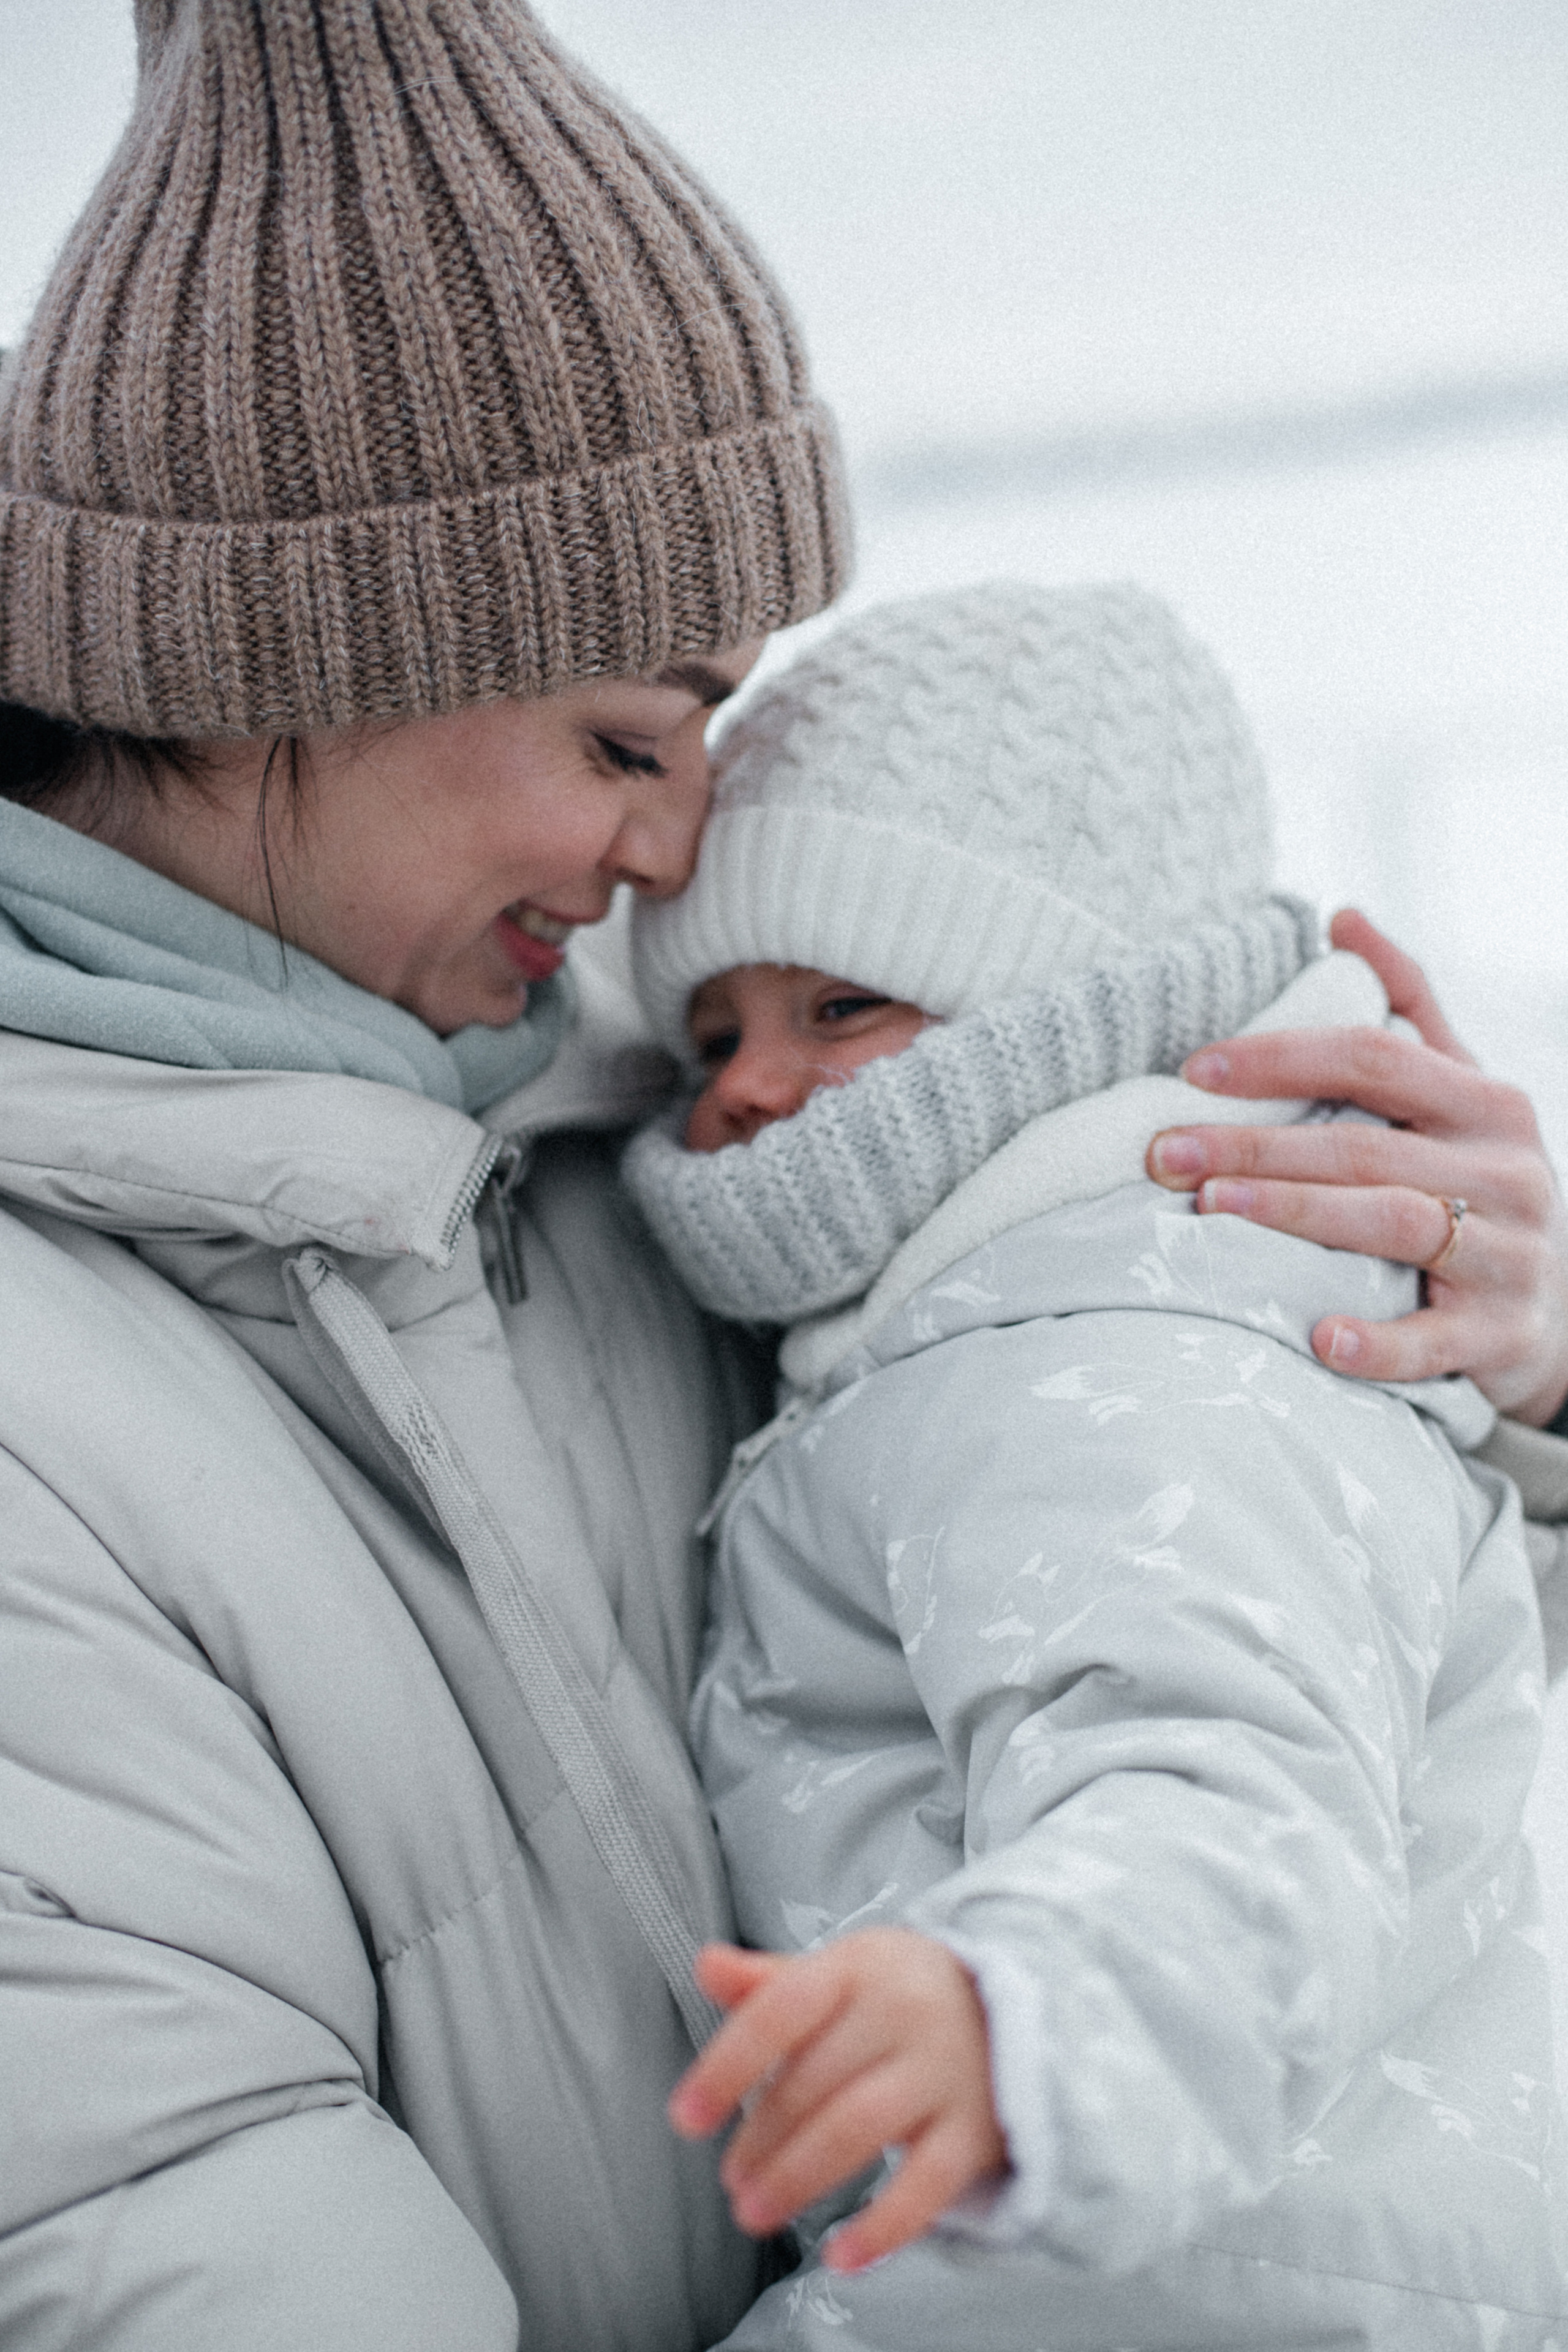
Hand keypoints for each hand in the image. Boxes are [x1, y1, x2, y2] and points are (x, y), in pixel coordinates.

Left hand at [667, 1931, 1007, 2273]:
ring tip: (753, 2212)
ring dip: (797, 2177)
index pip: (782, 2010)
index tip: (684, 2118)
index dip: (728, 2065)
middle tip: (730, 2183)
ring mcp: (942, 2071)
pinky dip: (882, 2226)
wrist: (1022, 2011)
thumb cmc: (904, 1995)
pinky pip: (926, 2184)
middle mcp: (902, 2012)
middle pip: (814, 2082)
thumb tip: (704, 1965)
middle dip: (760, 2139)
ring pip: (858, 2128)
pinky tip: (840, 2258)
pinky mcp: (973, 2130)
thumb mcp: (844, 1971)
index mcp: (858, 1967)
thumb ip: (771, 1981)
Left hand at [1145, 909, 1567, 1425]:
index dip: (1280, 1058)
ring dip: (1295, 1216)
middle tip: (1163, 1153)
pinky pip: (1432, 1342)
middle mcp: (1506, 1171)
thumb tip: (1342, 915)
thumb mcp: (1459, 1093)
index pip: (1373, 1058)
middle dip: (1255, 1147)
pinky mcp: (1500, 1335)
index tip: (1194, 1069)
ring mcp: (1509, 1255)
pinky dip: (1377, 1342)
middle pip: (1364, 1145)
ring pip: (1392, 1224)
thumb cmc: (1478, 1186)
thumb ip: (1407, 1006)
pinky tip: (1319, 1338)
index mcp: (1486, 1102)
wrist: (1558, 1311)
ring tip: (1212, 1209)